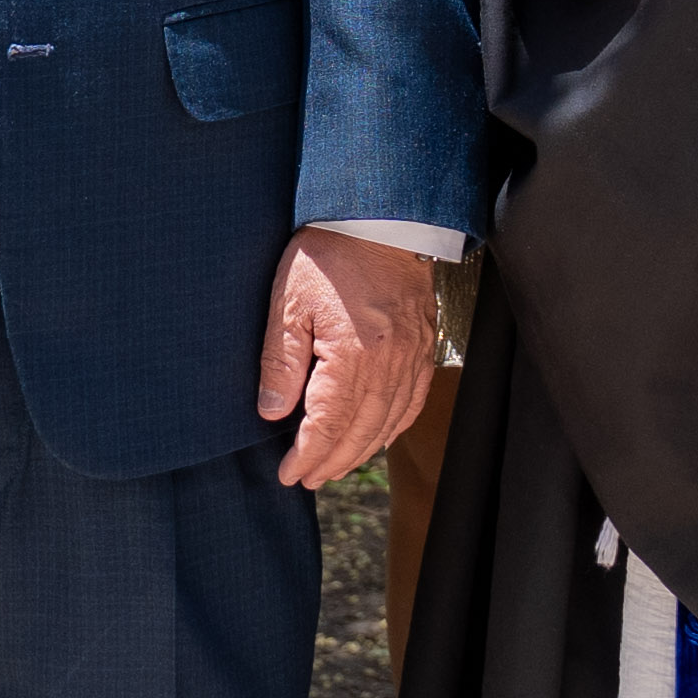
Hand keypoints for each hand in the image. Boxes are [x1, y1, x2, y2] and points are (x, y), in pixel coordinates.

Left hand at [254, 227, 437, 489]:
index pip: (329, 424)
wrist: (381, 218)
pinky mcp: (424, 346)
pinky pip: (413, 401)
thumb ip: (280, 361)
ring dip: (361, 451)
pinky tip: (376, 435)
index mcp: (354, 354)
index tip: (289, 475)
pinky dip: (393, 426)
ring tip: (335, 466)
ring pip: (389, 422)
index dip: (308, 455)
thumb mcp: (288, 302)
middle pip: (361, 432)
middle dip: (332, 462)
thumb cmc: (329, 254)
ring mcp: (413, 356)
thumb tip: (273, 413)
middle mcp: (390, 363)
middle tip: (308, 479)